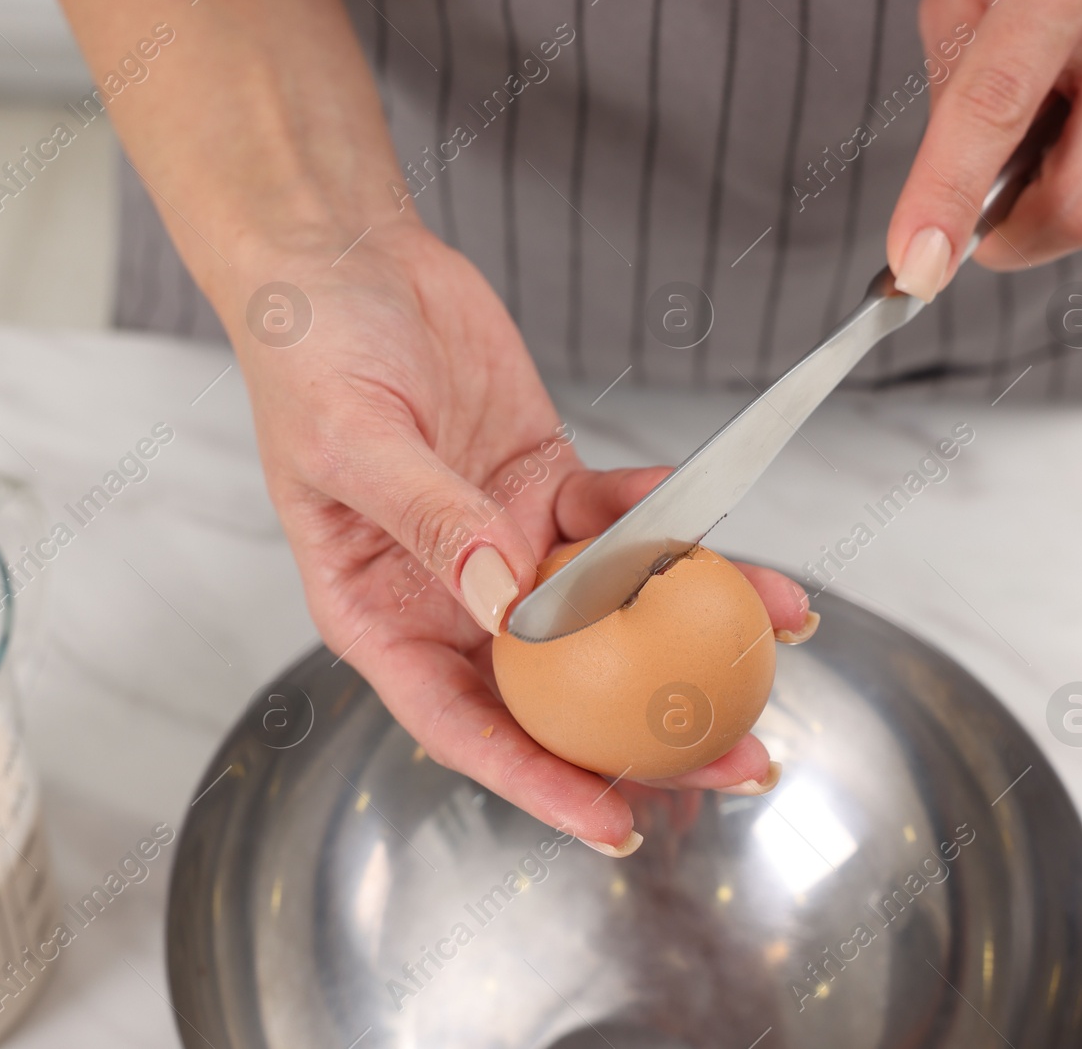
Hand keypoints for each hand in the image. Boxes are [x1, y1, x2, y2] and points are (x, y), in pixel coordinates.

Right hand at [233, 220, 815, 853]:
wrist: (346, 259)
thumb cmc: (308, 354)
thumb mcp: (351, 443)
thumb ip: (429, 522)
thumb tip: (503, 602)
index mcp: (381, 612)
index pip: (459, 723)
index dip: (535, 782)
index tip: (611, 822)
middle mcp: (449, 596)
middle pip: (552, 690)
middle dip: (643, 734)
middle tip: (735, 758)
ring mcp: (504, 543)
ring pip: (604, 610)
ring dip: (685, 626)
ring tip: (772, 632)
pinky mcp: (545, 486)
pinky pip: (615, 519)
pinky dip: (662, 523)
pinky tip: (709, 523)